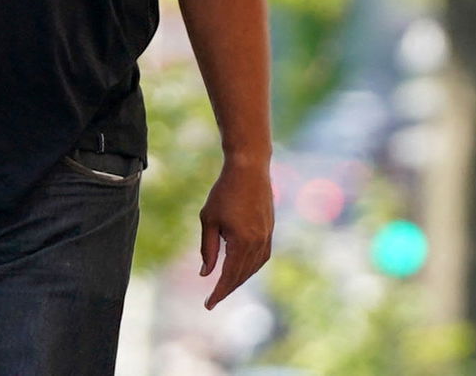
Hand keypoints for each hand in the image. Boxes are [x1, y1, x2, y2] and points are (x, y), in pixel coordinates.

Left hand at [198, 159, 273, 308]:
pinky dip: (250, 267)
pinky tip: (241, 269)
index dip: (218, 292)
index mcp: (241, 242)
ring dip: (239, 279)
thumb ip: (208, 249)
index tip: (208, 305)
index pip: (229, 276)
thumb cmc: (224, 192)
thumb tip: (206, 274)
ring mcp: (267, 237)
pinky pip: (261, 257)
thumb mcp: (209, 219)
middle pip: (242, 275)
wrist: (249, 169)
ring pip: (253, 268)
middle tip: (212, 300)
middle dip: (227, 289)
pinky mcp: (270, 231)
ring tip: (224, 286)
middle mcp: (258, 243)